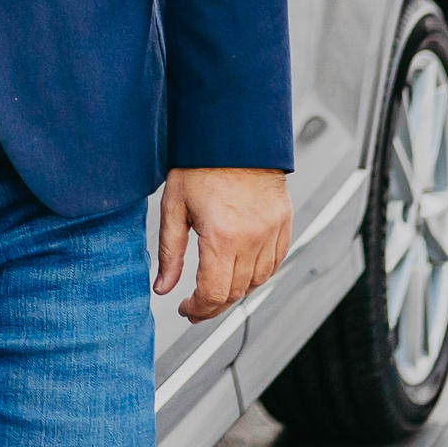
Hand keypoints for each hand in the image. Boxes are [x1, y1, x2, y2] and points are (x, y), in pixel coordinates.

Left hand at [157, 167, 291, 322]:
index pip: (213, 293)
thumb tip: (163, 287)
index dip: (198, 309)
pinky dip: (258, 275)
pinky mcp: (283, 224)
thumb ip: (170, 252)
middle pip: (236, 293)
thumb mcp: (173, 207)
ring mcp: (271, 232)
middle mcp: (251, 238)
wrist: (235, 137)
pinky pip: (274, 263)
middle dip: (213, 306)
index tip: (186, 309)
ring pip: (257, 282)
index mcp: (222, 236)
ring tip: (216, 290)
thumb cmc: (202, 165)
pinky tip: (241, 273)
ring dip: (236, 292)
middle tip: (197, 307)